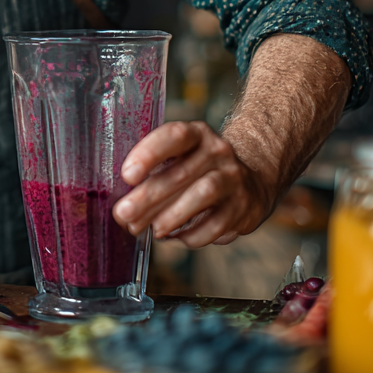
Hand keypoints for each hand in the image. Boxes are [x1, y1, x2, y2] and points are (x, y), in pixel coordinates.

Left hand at [111, 121, 274, 248]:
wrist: (251, 181)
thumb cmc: (199, 170)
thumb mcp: (180, 157)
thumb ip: (153, 172)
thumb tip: (121, 204)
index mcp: (197, 134)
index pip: (174, 136)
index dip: (149, 154)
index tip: (127, 175)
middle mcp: (218, 152)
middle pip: (182, 172)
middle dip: (148, 197)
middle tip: (124, 214)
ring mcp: (234, 178)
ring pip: (202, 194)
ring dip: (172, 215)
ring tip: (152, 229)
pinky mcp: (244, 207)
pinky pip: (217, 224)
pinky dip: (193, 235)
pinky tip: (175, 237)